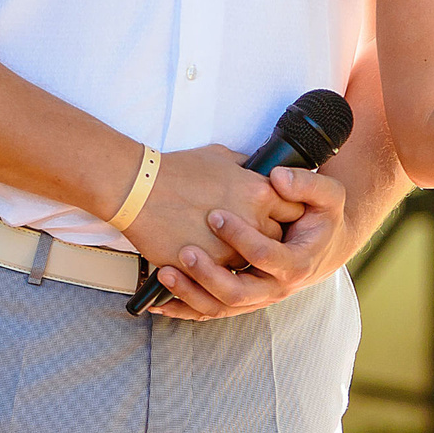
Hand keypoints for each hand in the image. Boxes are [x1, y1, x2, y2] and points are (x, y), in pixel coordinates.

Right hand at [119, 142, 299, 277]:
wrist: (139, 189)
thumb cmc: (177, 170)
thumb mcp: (221, 157)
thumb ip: (246, 169)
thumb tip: (256, 171)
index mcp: (259, 191)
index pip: (294, 209)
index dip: (287, 213)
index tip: (279, 216)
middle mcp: (252, 221)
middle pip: (277, 239)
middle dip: (269, 238)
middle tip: (257, 237)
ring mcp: (231, 248)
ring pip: (252, 262)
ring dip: (245, 258)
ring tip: (232, 251)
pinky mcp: (209, 267)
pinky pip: (226, 275)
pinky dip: (221, 270)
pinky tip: (214, 263)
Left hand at [150, 166, 347, 320]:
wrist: (326, 247)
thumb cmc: (323, 219)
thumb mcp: (329, 195)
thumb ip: (306, 183)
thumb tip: (278, 178)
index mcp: (297, 262)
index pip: (264, 255)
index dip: (239, 236)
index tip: (215, 214)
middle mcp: (275, 287)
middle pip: (238, 292)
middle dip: (207, 274)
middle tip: (185, 250)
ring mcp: (256, 298)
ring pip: (219, 307)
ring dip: (190, 293)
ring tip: (164, 273)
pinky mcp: (240, 301)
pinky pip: (208, 311)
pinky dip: (183, 308)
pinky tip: (157, 302)